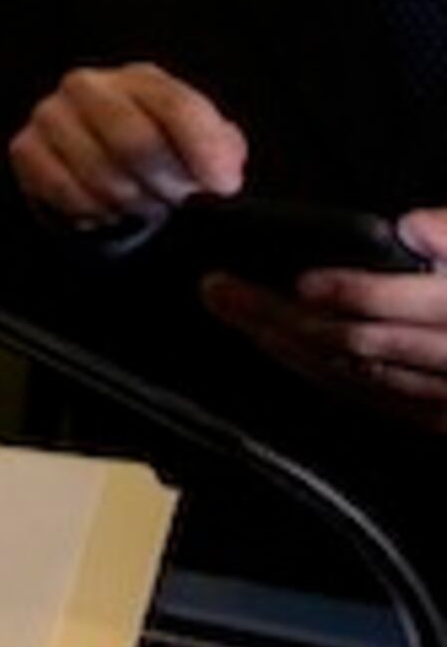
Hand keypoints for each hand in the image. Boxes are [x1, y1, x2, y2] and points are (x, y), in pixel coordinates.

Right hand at [8, 63, 248, 228]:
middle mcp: (89, 85)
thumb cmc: (157, 152)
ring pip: (100, 173)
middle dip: (163, 184)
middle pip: (134, 141)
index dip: (204, 152)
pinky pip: (64, 190)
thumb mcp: (199, 143)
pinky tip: (106, 208)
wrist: (98, 165)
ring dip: (130, 203)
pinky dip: (93, 210)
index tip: (223, 186)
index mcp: (141, 79)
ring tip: (141, 205)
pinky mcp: (25, 147)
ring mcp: (51, 114)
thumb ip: (220, 151)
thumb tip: (220, 174)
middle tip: (174, 201)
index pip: (177, 107)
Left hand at [199, 209, 446, 432]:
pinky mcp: (439, 418)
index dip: (352, 293)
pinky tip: (280, 349)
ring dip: (286, 345)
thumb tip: (414, 228)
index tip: (301, 278)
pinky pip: (370, 399)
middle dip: (282, 317)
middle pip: (360, 343)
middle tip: (222, 288)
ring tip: (235, 312)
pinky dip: (318, 372)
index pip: (403, 307)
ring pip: (355, 375)